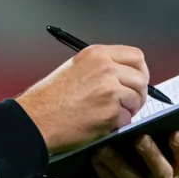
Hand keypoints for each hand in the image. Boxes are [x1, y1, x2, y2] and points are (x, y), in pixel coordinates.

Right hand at [14, 45, 148, 153]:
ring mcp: (110, 90)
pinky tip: (100, 122)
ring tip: (108, 113)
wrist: (37, 119)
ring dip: (127, 110)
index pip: (136, 56)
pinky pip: (126, 118)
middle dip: (138, 93)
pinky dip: (117, 124)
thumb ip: (102, 66)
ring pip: (136, 99)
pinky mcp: (110, 112)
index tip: (136, 80)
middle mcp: (106, 68)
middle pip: (141, 78)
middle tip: (128, 102)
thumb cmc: (50, 98)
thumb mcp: (76, 67)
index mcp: (97, 54)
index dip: (140, 71)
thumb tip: (125, 75)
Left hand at [57, 131, 178, 177]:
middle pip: (164, 173)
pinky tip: (96, 162)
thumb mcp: (126, 142)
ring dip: (120, 164)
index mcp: (168, 168)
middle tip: (140, 138)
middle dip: (153, 155)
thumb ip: (137, 130)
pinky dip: (107, 176)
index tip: (175, 132)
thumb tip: (138, 102)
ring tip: (104, 148)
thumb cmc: (114, 155)